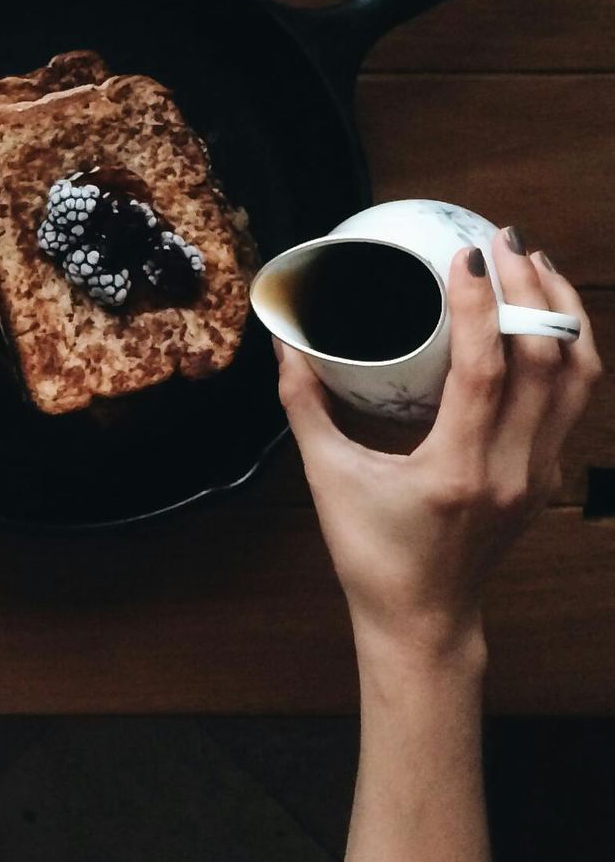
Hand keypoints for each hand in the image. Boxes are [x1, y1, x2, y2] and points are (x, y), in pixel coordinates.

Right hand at [277, 231, 599, 662]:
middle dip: (533, 290)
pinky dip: (563, 350)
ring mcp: (539, 474)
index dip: (482, 307)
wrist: (423, 620)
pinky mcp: (546, 476)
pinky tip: (540, 319)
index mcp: (457, 470)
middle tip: (503, 241)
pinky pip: (572, 399)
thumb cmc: (370, 553)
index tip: (466, 257)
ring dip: (562, 315)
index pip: (487, 371)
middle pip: (549, 362)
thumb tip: (285, 341)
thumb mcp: (326, 475)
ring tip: (536, 266)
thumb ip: (305, 404)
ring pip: (577, 379)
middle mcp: (512, 469)